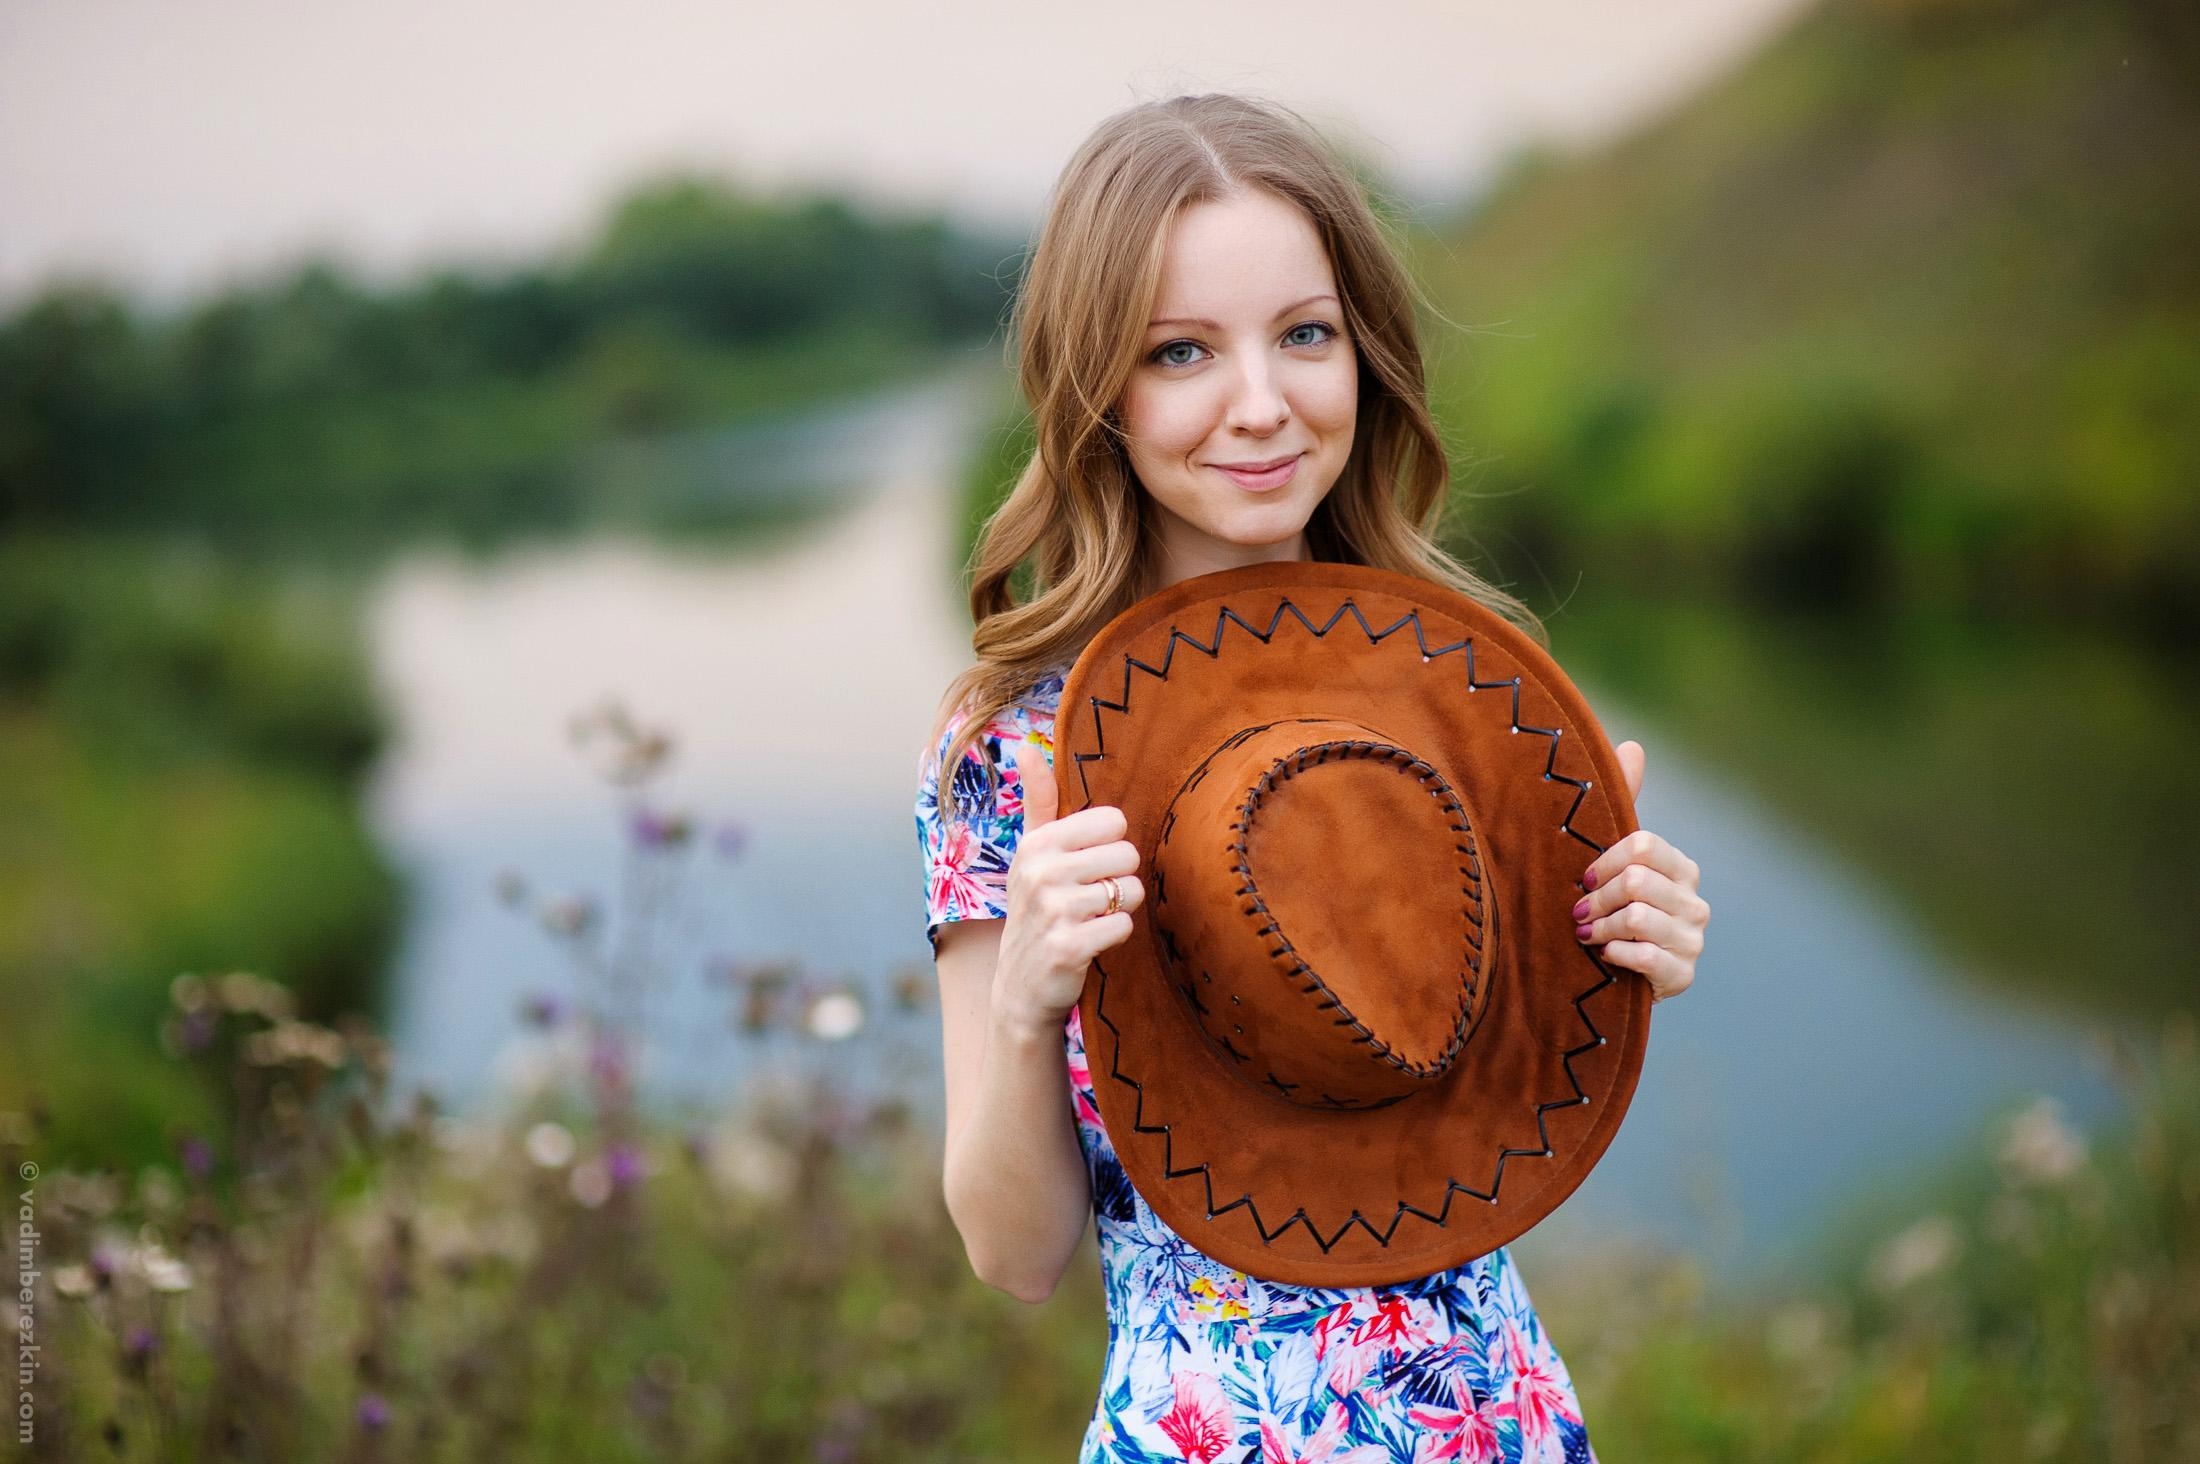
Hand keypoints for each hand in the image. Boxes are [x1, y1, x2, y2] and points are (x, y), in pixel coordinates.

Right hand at [992, 739, 1144, 1038]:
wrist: (1020, 985)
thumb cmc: (1037, 908)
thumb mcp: (1032, 853)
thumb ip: (1039, 800)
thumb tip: (1027, 745)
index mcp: (1037, 843)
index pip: (1113, 821)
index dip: (1111, 846)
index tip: (1088, 866)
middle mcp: (1040, 872)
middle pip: (1128, 855)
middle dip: (1120, 880)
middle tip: (1092, 898)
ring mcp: (1053, 910)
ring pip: (1130, 891)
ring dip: (1120, 909)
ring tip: (1092, 919)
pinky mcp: (1068, 947)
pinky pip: (1125, 925)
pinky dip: (1117, 936)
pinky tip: (1092, 942)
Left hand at [1572, 740, 1707, 1003]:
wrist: (1606, 974)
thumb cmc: (1605, 907)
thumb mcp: (1610, 859)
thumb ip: (1621, 805)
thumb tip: (1633, 746)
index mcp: (1681, 868)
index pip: (1642, 846)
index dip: (1603, 861)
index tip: (1581, 877)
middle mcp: (1695, 902)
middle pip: (1636, 881)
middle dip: (1596, 898)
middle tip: (1578, 912)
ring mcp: (1693, 940)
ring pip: (1637, 918)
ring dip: (1600, 927)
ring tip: (1586, 934)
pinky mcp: (1682, 975)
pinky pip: (1644, 955)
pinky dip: (1614, 954)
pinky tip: (1602, 956)